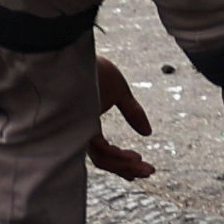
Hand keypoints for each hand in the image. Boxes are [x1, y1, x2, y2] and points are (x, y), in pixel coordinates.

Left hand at [85, 53, 155, 178]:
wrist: (76, 51)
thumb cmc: (92, 69)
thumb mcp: (119, 91)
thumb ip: (132, 112)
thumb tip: (148, 133)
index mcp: (84, 123)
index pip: (102, 151)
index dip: (122, 162)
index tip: (142, 165)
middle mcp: (77, 129)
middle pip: (101, 159)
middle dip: (126, 168)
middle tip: (149, 172)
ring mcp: (74, 128)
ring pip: (99, 158)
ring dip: (124, 166)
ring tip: (144, 168)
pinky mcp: (75, 124)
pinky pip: (95, 147)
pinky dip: (115, 156)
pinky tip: (133, 157)